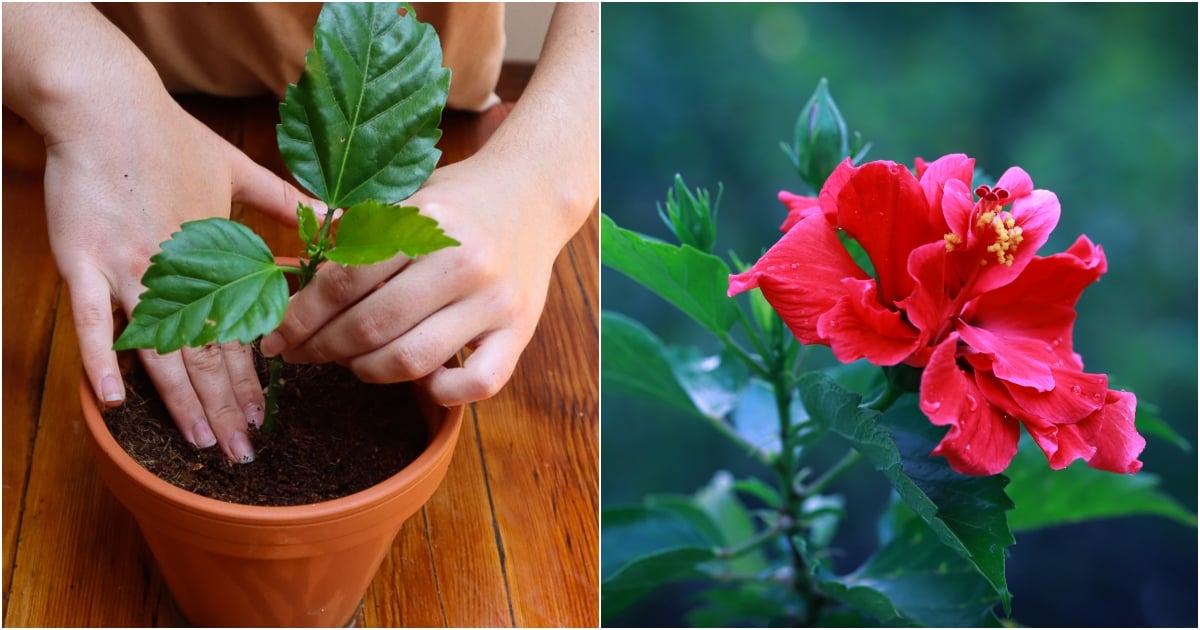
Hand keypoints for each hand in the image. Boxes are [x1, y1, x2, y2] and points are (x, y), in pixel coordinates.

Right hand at [4, 4, 317, 461]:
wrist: (106, 103)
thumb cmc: (171, 137)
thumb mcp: (239, 170)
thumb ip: (286, 202)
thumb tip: (334, 216)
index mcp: (216, 254)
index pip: (238, 330)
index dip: (252, 377)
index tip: (267, 415)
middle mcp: (178, 270)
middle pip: (206, 352)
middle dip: (227, 407)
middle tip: (244, 452)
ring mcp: (129, 267)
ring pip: (160, 348)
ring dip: (181, 402)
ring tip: (201, 443)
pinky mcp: (83, 259)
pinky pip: (90, 320)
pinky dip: (101, 361)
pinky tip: (113, 402)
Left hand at [260, 2, 597, 404]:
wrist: (535, 193)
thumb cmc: (459, 198)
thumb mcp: (406, 196)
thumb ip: (353, 232)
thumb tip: (289, 272)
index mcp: (427, 223)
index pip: (346, 280)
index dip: (302, 315)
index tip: (278, 335)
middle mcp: (465, 263)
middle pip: (372, 325)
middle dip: (323, 347)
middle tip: (302, 353)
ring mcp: (496, 302)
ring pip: (414, 359)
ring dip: (368, 370)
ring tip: (352, 362)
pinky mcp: (522, 332)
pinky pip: (477, 383)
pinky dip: (441, 391)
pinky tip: (420, 380)